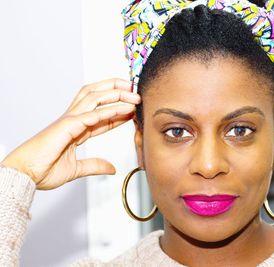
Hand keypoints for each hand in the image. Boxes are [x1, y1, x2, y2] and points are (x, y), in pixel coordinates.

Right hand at [1, 78, 139, 189]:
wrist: (25, 176)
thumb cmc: (42, 170)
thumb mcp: (76, 170)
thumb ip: (94, 166)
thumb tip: (111, 168)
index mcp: (74, 128)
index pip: (101, 114)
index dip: (118, 109)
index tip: (133, 108)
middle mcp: (72, 120)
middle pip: (96, 96)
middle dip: (116, 90)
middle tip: (135, 90)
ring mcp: (69, 120)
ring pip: (94, 98)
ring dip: (116, 95)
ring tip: (133, 95)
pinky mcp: (66, 126)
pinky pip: (90, 115)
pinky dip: (107, 111)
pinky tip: (122, 109)